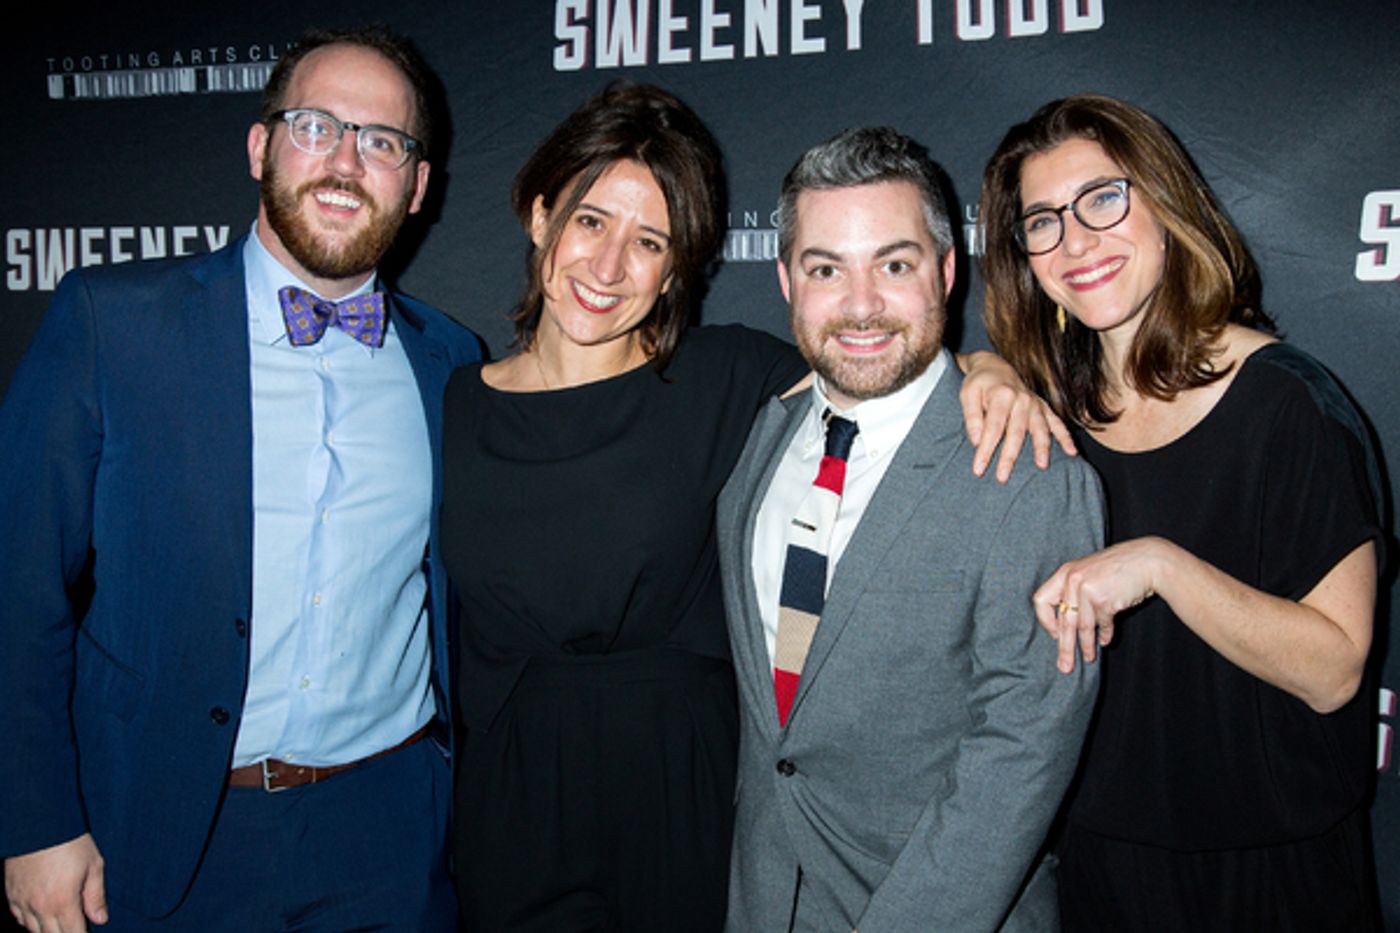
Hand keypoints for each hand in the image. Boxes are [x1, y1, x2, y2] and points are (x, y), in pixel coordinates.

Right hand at [5, 834, 106, 931]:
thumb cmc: (70, 842)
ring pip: (34, 931)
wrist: (40, 824)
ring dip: (48, 931)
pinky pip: (19, 919)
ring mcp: (23, 901)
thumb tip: (100, 919)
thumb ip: (96, 896)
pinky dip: (30, 922)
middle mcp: (40, 906)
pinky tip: (41, 918)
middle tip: (75, 928)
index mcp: (63, 901)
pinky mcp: (12, 894)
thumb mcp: (94, 866)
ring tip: (60, 925)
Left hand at [957, 351, 1074, 482]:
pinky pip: (1057, 423)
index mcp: (1002, 395)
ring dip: (1042, 448)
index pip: (993, 428)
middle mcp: (1022, 399)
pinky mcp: (1043, 407)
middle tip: (1002, 478)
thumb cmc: (979, 384)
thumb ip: (972, 417)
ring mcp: (1035, 404)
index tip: (978, 469)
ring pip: (1040, 429)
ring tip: (1041, 466)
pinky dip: (1065, 437)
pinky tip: (1071, 452)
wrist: (995, 367)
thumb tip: (976, 440)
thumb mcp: (967, 394)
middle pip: (1016, 433)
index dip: (985, 450)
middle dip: (1009, 456)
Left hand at [1033, 537, 1166, 672]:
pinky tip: (1105, 641)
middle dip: (1064, 647)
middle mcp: (1073, 580)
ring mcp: (1088, 590)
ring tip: (1088, 658)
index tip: (1055, 634)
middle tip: (1064, 666)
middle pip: (1063, 621)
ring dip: (1086, 646)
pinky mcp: (1105, 600)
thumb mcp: (1088, 573)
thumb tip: (1064, 626)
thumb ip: (1074, 592)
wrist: (1147, 560)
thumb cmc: (1117, 568)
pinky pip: (1102, 624)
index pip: (1041, 600)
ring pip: (1082, 627)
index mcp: (1065, 573)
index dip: (1046, 620)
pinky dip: (1104, 634)